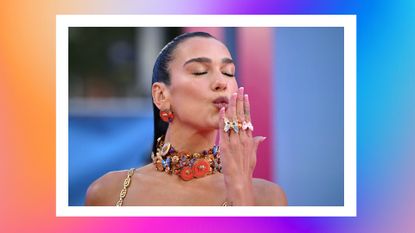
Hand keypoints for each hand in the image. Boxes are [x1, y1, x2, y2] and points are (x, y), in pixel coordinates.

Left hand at [218, 87, 265, 204]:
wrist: (240, 180)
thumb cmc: (246, 169)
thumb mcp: (253, 155)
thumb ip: (256, 144)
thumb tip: (262, 137)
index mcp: (249, 139)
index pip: (248, 118)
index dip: (246, 106)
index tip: (245, 95)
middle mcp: (243, 138)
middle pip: (241, 116)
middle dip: (240, 101)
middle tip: (239, 89)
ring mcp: (235, 142)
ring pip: (233, 120)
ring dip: (231, 106)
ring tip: (231, 94)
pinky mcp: (226, 146)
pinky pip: (224, 130)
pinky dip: (222, 119)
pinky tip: (221, 109)